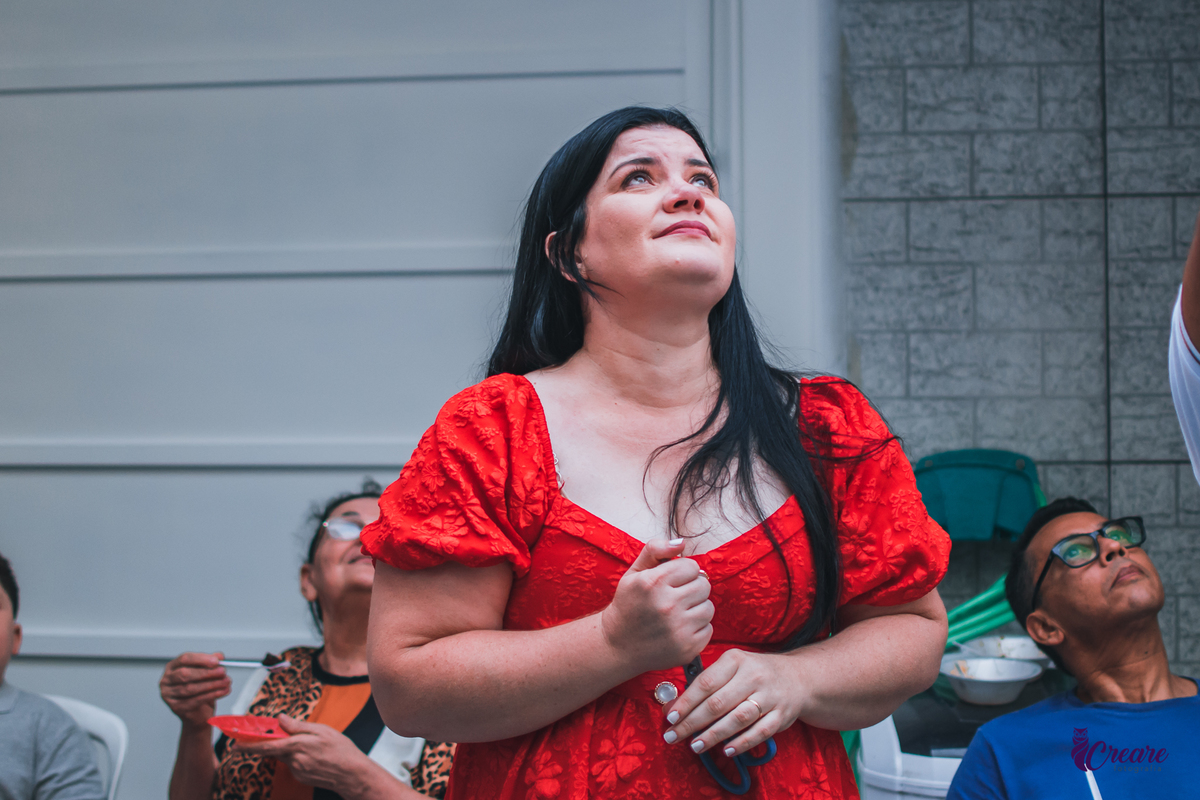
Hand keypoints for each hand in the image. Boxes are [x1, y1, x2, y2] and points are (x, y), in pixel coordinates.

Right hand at [159, 652, 230, 728]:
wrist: (197, 712)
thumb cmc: (199, 689)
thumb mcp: (205, 672)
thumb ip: (210, 662)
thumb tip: (219, 656)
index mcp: (172, 667)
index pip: (184, 659)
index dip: (201, 659)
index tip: (217, 661)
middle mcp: (167, 680)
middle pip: (185, 674)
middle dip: (207, 673)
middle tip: (223, 672)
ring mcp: (169, 695)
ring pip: (191, 688)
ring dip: (212, 684)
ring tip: (226, 682)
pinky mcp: (176, 707)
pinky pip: (195, 700)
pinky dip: (212, 695)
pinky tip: (222, 691)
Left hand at [235, 715, 376, 791]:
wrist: (353, 775)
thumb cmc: (341, 750)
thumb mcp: (322, 730)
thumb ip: (298, 726)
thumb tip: (280, 718)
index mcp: (297, 746)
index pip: (266, 745)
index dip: (248, 745)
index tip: (235, 743)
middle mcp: (294, 760)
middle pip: (275, 749)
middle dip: (275, 742)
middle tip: (285, 736)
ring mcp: (297, 770)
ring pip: (285, 756)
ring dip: (291, 748)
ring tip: (315, 746)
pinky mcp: (301, 777)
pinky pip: (294, 763)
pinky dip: (299, 756)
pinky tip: (316, 755)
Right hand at [600, 538, 712, 672]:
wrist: (617, 646)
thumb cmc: (628, 605)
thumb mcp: (634, 573)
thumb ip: (656, 550)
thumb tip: (682, 542)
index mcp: (653, 583)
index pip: (692, 566)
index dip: (682, 572)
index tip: (671, 581)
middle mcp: (667, 605)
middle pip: (704, 586)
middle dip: (692, 588)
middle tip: (676, 597)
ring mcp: (678, 629)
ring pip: (708, 607)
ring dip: (696, 608)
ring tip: (678, 613)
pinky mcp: (687, 648)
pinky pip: (708, 628)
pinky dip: (697, 628)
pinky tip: (679, 629)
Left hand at [661, 648, 803, 757]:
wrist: (798, 677)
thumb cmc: (754, 674)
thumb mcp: (731, 668)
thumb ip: (703, 685)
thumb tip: (671, 707)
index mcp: (736, 660)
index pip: (706, 683)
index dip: (686, 702)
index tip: (670, 718)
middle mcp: (754, 676)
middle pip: (718, 703)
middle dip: (693, 722)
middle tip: (674, 736)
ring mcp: (770, 696)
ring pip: (737, 719)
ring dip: (714, 735)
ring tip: (695, 746)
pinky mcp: (781, 715)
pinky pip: (760, 732)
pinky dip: (742, 743)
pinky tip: (726, 750)